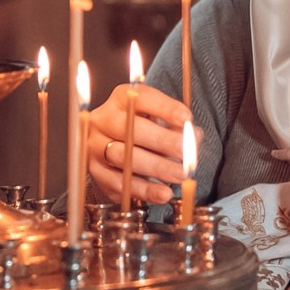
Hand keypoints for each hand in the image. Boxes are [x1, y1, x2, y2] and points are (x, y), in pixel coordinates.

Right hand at [83, 81, 188, 205]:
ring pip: (122, 157)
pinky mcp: (96, 172)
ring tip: (179, 174)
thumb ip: (178, 127)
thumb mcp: (162, 122)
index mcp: (120, 100)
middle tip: (185, 152)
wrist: (117, 149)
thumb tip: (194, 137)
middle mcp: (103, 119)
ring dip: (155, 167)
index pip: (141, 97)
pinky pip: (119, 183)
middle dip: (161, 140)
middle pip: (128, 128)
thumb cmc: (145, 132)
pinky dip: (144, 190)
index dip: (164, 108)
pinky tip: (163, 193)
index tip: (186, 119)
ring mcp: (95, 146)